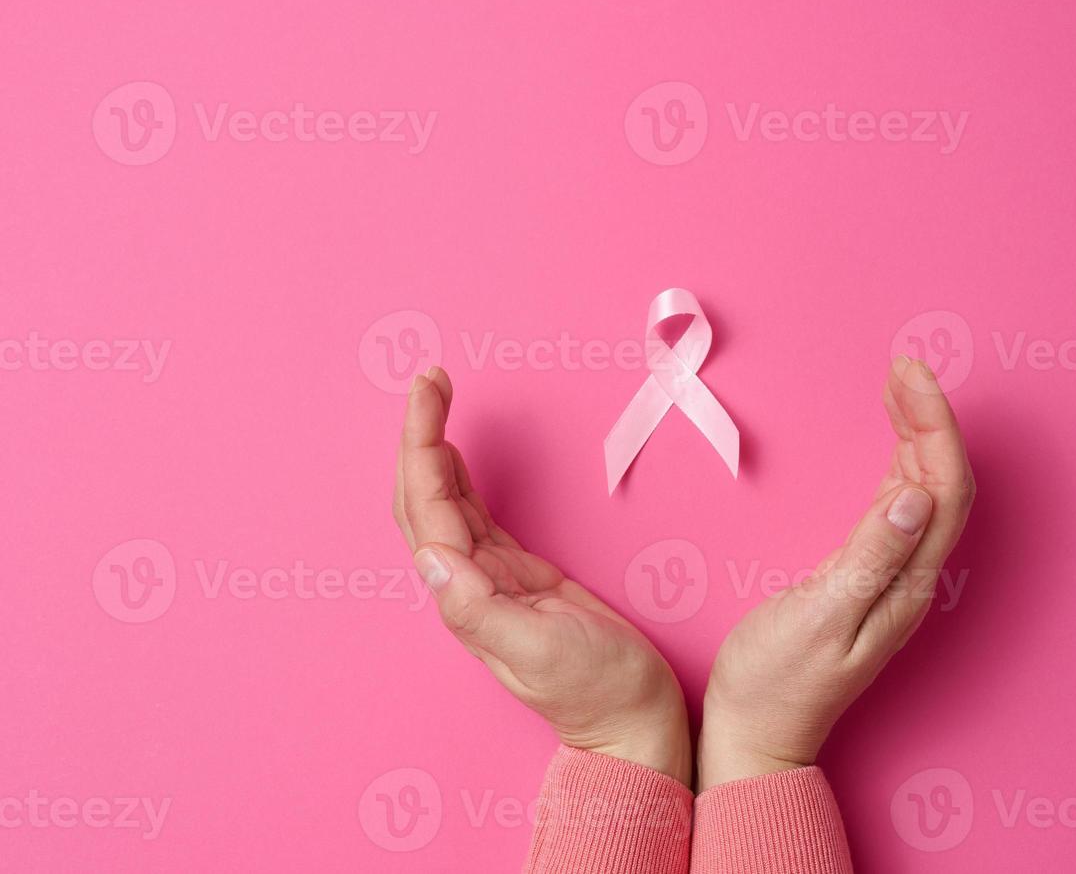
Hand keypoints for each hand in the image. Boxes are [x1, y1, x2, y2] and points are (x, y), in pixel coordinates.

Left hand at [393, 367, 690, 784]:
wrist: (632, 721)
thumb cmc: (597, 691)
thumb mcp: (541, 651)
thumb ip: (481, 609)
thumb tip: (430, 557)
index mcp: (466, 596)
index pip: (428, 508)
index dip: (422, 446)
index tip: (429, 392)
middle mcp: (467, 583)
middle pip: (424, 497)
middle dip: (420, 435)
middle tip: (429, 377)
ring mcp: (491, 577)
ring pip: (446, 502)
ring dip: (435, 449)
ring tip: (434, 398)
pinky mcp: (518, 573)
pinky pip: (476, 516)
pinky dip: (461, 479)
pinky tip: (455, 456)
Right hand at [697, 356, 974, 790]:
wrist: (755, 731)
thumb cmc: (776, 679)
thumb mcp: (820, 614)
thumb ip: (869, 555)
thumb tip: (916, 494)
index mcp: (906, 582)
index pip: (942, 487)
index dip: (934, 425)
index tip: (907, 374)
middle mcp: (912, 576)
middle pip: (942, 482)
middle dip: (930, 417)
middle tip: (903, 365)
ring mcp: (893, 577)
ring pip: (924, 490)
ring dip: (917, 434)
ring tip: (898, 384)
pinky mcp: (868, 576)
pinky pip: (900, 506)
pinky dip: (899, 462)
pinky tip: (892, 442)